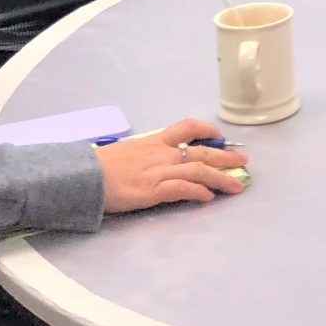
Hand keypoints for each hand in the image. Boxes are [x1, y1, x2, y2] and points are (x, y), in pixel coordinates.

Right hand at [96, 118, 250, 213]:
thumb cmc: (99, 165)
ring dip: (221, 177)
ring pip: (199, 170)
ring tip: (236, 185)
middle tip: (243, 161)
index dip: (207, 129)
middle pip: (201, 151)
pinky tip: (209, 198)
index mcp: (154, 141)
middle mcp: (161, 153)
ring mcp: (159, 171)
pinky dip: (199, 192)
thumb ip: (144, 154)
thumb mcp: (126, 151)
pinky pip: (183, 188)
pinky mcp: (153, 190)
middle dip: (225, 156)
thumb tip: (152, 159)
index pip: (187, 127)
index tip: (218, 135)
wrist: (83, 176)